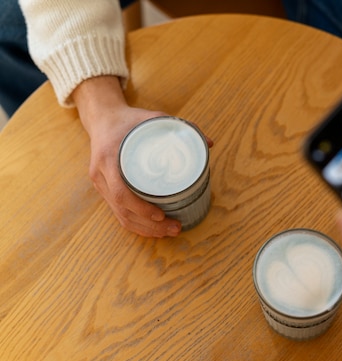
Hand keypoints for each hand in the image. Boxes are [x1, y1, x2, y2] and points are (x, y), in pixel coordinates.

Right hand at [72, 76, 212, 236]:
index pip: (120, 192)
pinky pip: (118, 212)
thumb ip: (181, 128)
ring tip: (168, 232)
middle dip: (149, 225)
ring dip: (145, 229)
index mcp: (109, 158)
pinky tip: (153, 229)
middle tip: (175, 228)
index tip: (160, 214)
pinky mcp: (104, 190)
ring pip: (120, 216)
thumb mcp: (153, 118)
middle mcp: (101, 175)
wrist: (102, 119)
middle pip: (122, 210)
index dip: (140, 207)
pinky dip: (136, 224)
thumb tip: (209, 143)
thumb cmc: (129, 120)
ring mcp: (101, 184)